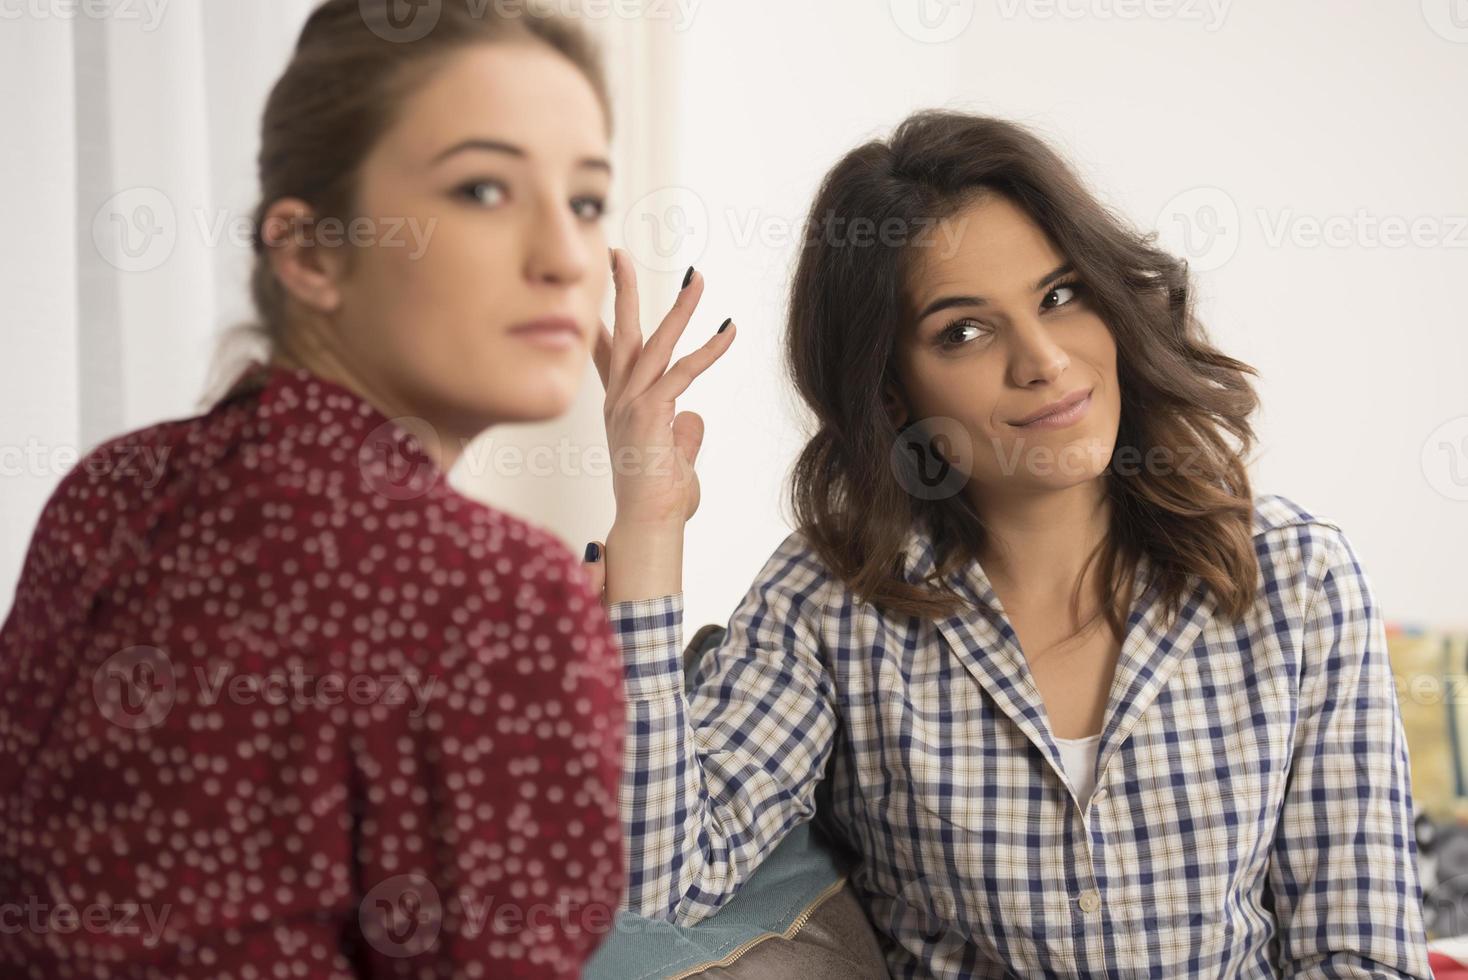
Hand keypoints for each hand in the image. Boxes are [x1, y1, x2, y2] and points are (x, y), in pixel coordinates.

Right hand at [579, 249, 735, 603]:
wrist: (650, 524)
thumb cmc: (660, 500)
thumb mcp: (674, 458)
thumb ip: (682, 432)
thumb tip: (694, 417)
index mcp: (618, 407)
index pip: (604, 354)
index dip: (599, 319)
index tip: (588, 290)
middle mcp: (618, 400)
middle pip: (619, 333)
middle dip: (621, 290)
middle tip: (618, 252)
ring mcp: (631, 404)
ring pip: (655, 342)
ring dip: (680, 307)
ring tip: (697, 276)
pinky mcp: (651, 412)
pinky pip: (683, 371)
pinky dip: (710, 349)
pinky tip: (729, 329)